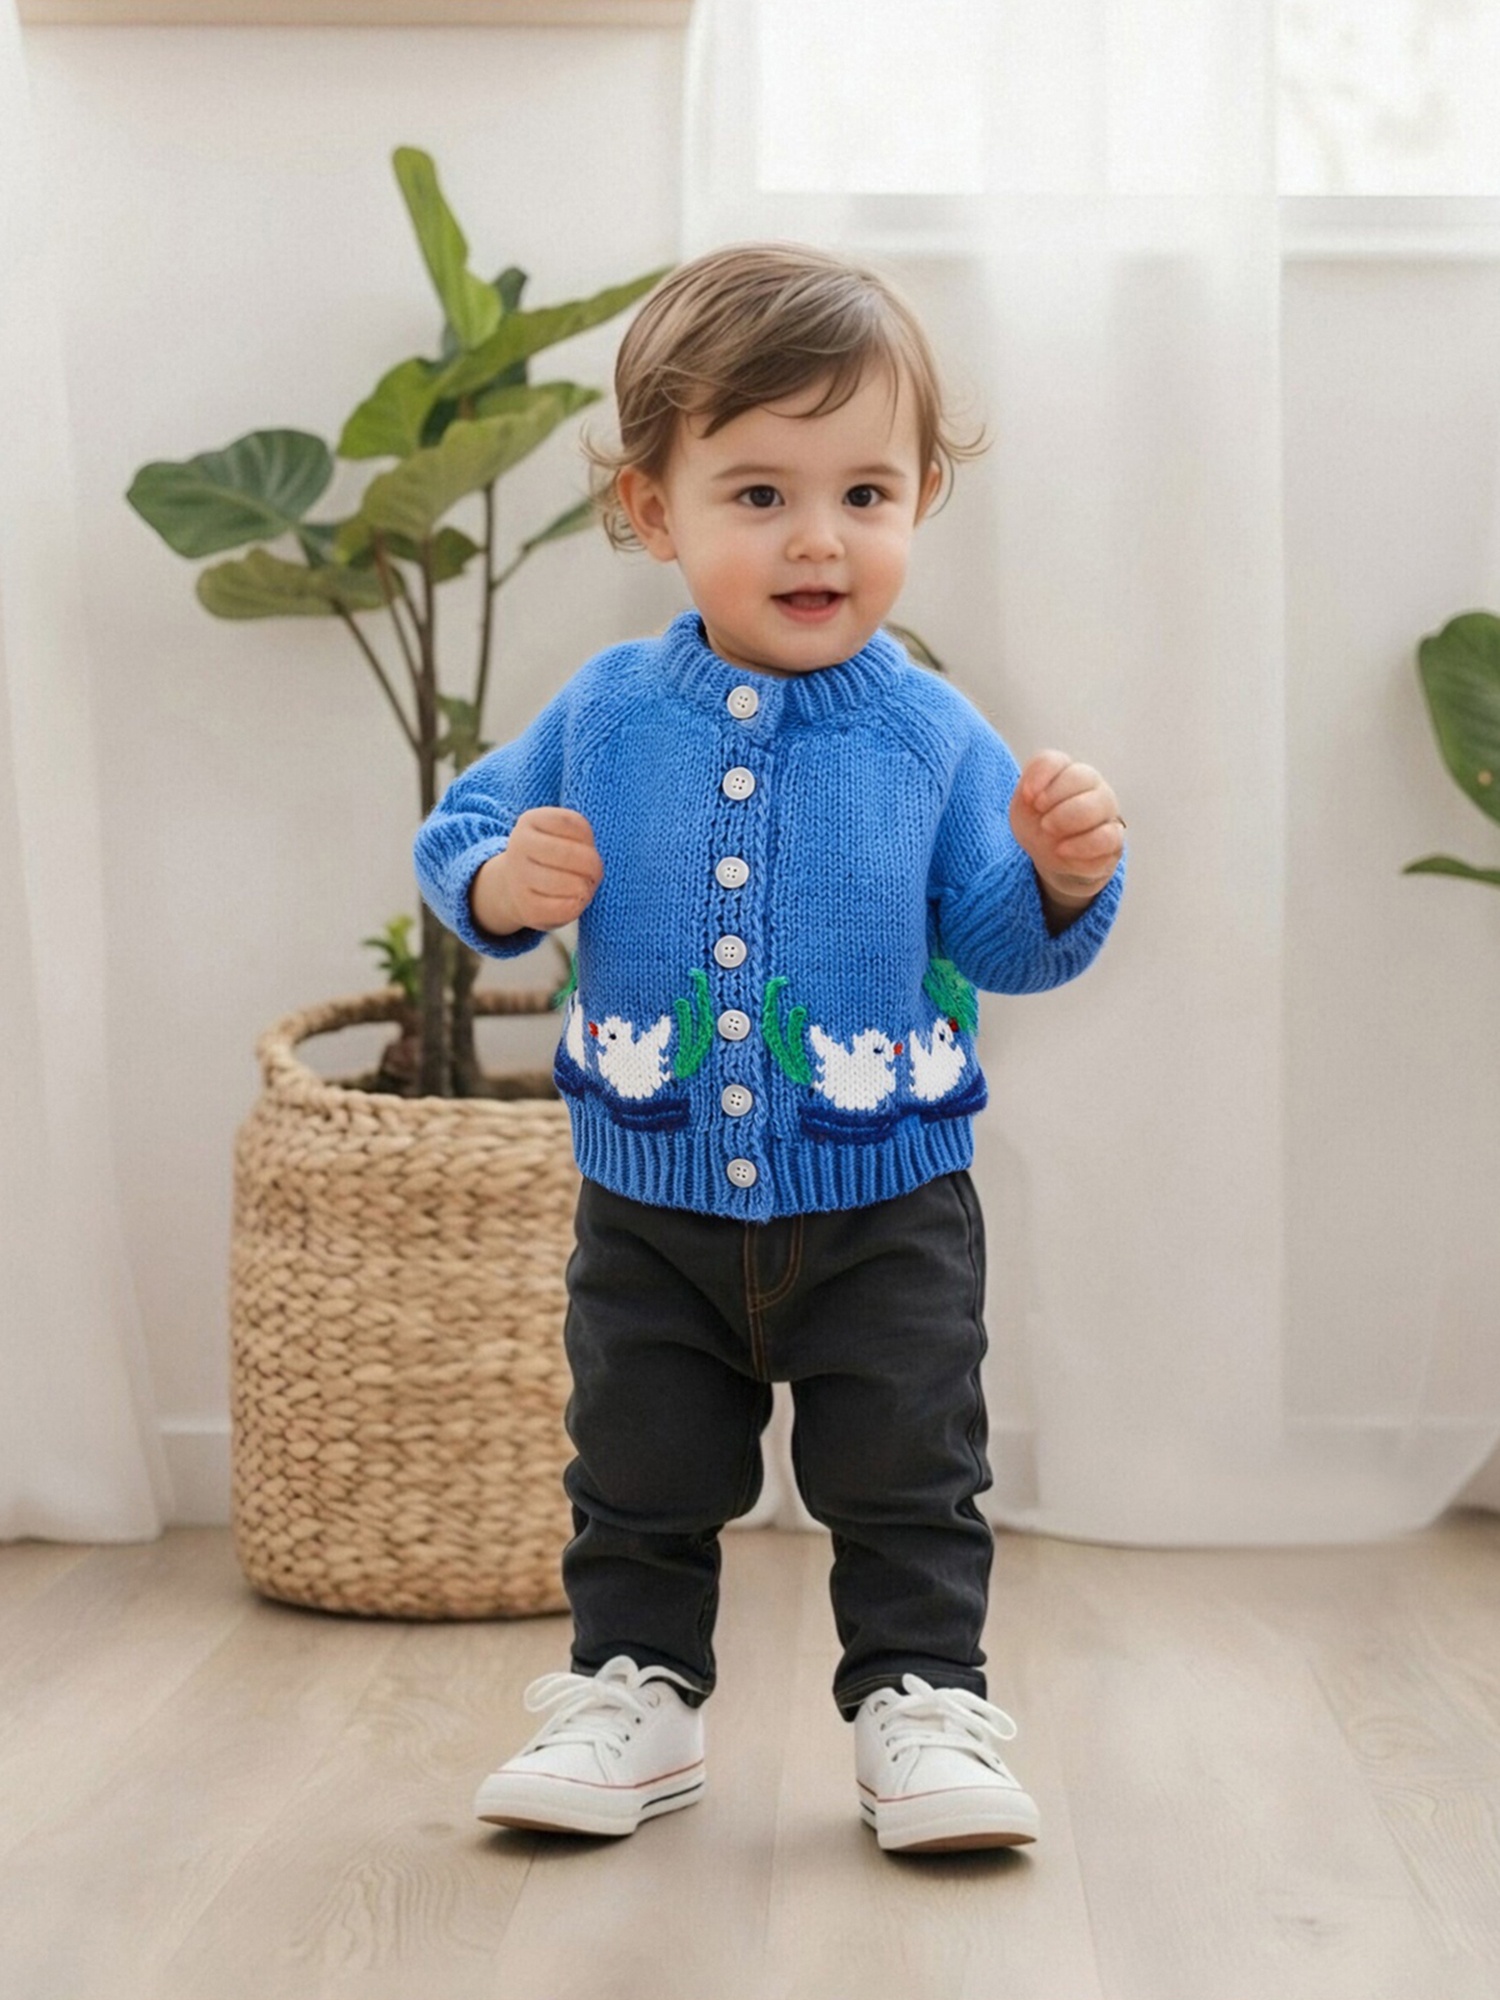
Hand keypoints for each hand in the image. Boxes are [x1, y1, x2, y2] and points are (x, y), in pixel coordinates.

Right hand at [470, 806, 603, 935]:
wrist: (513, 887)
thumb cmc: (549, 858)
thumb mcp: (561, 835)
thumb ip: (580, 840)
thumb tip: (591, 874)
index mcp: (530, 821)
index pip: (575, 824)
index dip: (589, 840)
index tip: (584, 847)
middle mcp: (519, 846)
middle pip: (573, 855)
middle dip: (593, 867)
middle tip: (593, 874)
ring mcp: (519, 877)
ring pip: (571, 883)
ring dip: (587, 888)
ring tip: (583, 888)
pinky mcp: (526, 907)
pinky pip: (566, 908)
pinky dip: (578, 906)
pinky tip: (573, 902)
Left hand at [1009, 751, 1124, 916]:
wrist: (1050, 855)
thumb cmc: (1038, 821)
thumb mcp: (1023, 805)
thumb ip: (1026, 791)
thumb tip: (1031, 793)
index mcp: (1065, 771)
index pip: (1054, 761)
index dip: (1039, 777)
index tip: (1027, 798)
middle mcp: (1092, 785)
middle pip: (1082, 776)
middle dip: (1056, 800)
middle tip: (1043, 823)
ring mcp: (1107, 811)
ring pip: (1099, 804)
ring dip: (1069, 820)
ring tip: (1052, 836)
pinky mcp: (1114, 840)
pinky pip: (1108, 837)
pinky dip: (1081, 846)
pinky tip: (1063, 851)